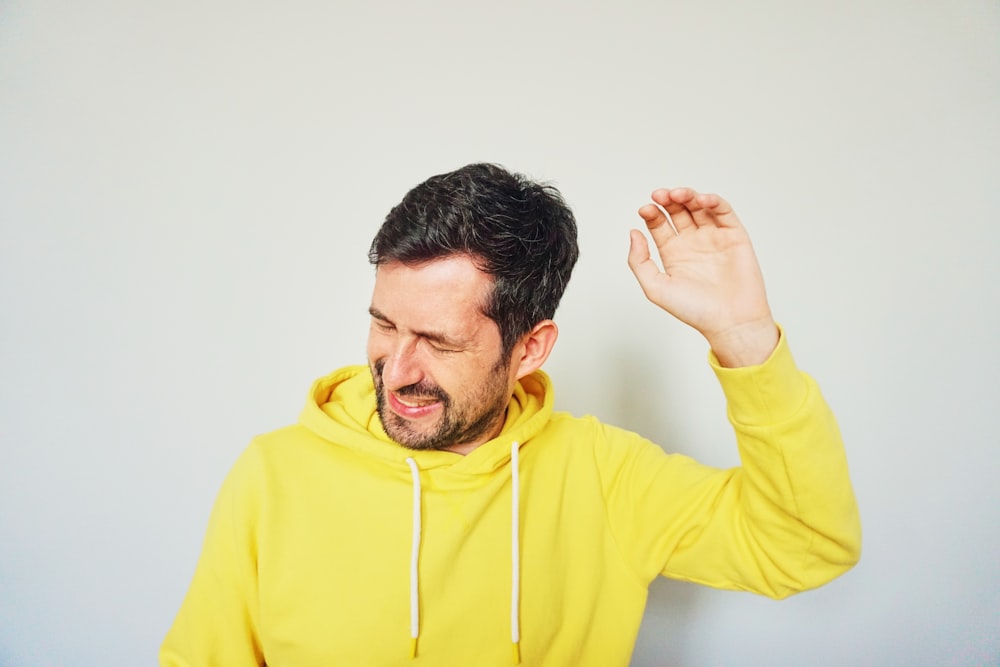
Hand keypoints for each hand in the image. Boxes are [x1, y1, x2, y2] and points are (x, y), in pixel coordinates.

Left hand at [627, 188, 778, 366]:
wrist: (730, 322)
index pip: (659, 224)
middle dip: (667, 199)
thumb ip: (639, 262)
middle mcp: (693, 242)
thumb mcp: (656, 288)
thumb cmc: (695, 311)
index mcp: (673, 253)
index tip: (645, 209)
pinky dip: (713, 201)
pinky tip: (701, 200)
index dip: (652, 213)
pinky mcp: (735, 236)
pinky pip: (723, 212)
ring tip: (677, 195)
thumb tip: (633, 233)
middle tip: (659, 195)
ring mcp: (714, 237)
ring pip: (699, 207)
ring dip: (688, 195)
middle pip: (678, 211)